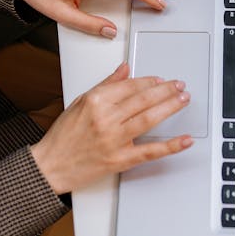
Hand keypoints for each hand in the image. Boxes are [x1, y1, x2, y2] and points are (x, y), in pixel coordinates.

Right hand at [30, 62, 192, 192]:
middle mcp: (106, 118)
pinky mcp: (119, 160)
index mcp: (95, 101)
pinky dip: (170, 146)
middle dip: (166, 90)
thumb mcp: (80, 101)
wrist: (50, 166)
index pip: (130, 86)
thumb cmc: (63, 135)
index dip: (149, 82)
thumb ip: (106, 84)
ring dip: (170, 107)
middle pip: (143, 100)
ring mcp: (114, 140)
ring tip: (183, 99)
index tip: (160, 80)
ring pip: (149, 119)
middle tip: (179, 85)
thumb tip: (124, 69)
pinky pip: (149, 151)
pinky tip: (184, 140)